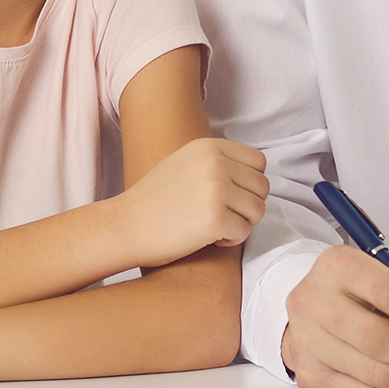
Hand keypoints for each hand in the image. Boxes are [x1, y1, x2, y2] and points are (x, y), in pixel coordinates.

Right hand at [118, 138, 268, 268]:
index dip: (250, 185)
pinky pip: (244, 232)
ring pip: (257, 210)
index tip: (231, 198)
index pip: (258, 162)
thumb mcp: (185, 164)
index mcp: (209, 147)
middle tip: (223, 217)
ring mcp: (216, 190)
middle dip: (247, 207)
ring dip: (241, 224)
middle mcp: (215, 164)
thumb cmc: (154, 202)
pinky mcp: (215, 219)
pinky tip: (210, 239)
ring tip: (216, 228)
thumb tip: (254, 175)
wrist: (126, 226)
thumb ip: (217, 163)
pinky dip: (231, 241)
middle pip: (262, 187)